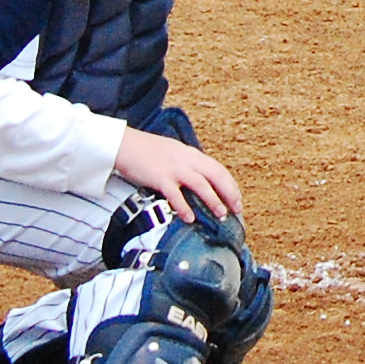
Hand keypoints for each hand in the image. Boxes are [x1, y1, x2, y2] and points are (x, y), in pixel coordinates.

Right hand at [116, 128, 243, 218]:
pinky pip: (176, 195)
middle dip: (230, 193)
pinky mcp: (160, 178)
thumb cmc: (149, 151)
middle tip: (237, 209)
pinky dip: (184, 207)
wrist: (126, 145)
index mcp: (192, 155)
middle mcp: (187, 160)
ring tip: (221, 215)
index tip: (237, 198)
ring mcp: (174, 169)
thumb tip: (200, 180)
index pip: (218, 169)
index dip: (230, 185)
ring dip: (213, 200)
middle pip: (216, 176)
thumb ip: (188, 165)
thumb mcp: (175, 153)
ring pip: (201, 185)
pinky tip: (190, 218)